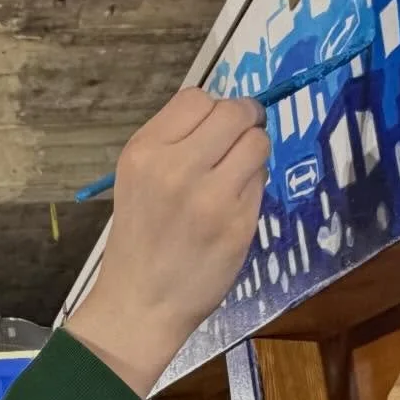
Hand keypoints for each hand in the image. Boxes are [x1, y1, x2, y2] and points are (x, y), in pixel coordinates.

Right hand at [64, 89, 268, 394]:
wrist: (141, 302)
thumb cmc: (140, 238)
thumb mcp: (137, 178)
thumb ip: (174, 142)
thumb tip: (227, 114)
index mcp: (144, 151)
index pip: (197, 97)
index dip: (213, 109)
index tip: (215, 128)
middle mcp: (176, 167)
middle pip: (234, 112)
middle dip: (245, 121)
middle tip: (241, 140)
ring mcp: (211, 196)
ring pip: (258, 142)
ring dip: (254, 153)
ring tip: (236, 175)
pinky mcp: (238, 223)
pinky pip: (262, 181)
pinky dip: (254, 187)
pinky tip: (235, 205)